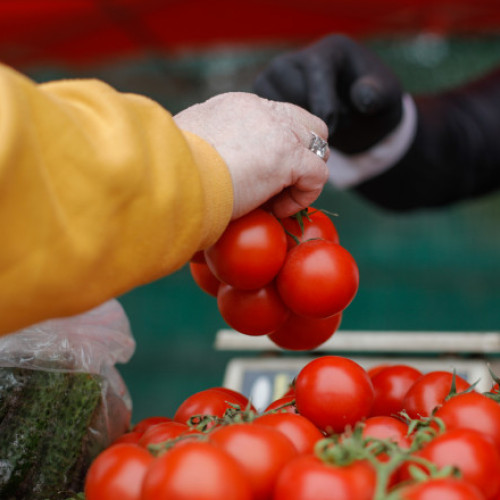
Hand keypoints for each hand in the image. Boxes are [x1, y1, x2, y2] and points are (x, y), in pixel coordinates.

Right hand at [174, 92, 328, 218]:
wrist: (170, 174)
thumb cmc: (170, 168)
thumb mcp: (186, 145)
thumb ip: (203, 145)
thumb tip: (199, 162)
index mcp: (237, 106)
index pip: (274, 118)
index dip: (274, 149)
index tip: (256, 177)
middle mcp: (261, 110)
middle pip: (305, 125)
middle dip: (299, 155)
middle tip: (277, 185)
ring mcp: (277, 130)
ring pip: (318, 146)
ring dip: (302, 176)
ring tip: (274, 200)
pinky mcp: (288, 155)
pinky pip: (318, 176)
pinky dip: (302, 197)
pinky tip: (274, 209)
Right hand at [254, 35, 402, 153]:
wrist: (354, 117)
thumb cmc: (370, 105)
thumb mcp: (386, 99)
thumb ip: (378, 96)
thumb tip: (362, 96)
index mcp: (329, 51)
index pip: (315, 71)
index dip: (324, 105)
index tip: (334, 129)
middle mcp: (296, 59)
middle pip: (292, 92)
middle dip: (312, 117)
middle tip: (334, 125)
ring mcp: (275, 79)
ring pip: (276, 109)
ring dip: (297, 127)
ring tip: (318, 126)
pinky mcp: (264, 100)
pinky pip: (266, 119)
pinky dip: (283, 131)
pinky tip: (300, 130)